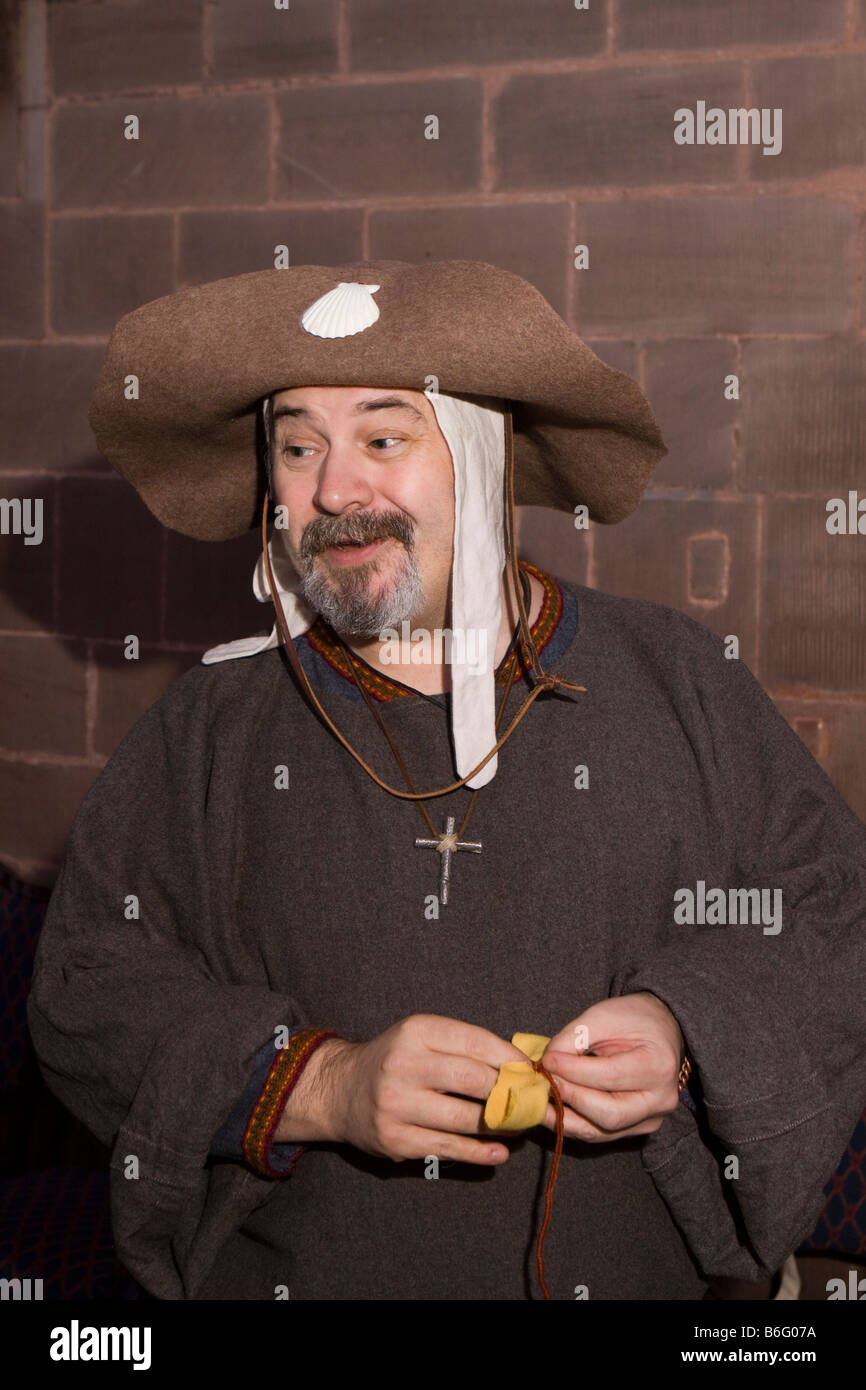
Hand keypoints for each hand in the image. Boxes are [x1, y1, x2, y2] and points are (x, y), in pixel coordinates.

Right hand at [320, 1014, 529, 1164]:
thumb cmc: (396, 1059)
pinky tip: (498, 1152)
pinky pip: (448, 1148)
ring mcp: (397, 1105)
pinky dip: (479, 1152)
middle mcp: (403, 1066)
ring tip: (519, 1125)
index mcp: (416, 1032)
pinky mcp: (396, 1140)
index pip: (476, 1042)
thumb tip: (519, 1065)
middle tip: (531, 1100)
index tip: (531, 1070)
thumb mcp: (422, 1036)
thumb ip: (465, 1046)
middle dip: (510, 1091)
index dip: (510, 1058)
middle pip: (474, 1080)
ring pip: (465, 1119)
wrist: (341, 1090)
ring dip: (501, 1125)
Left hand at [538, 993, 684, 1142]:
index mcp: (658, 1066)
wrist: (659, 1029)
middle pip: (608, 1114)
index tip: (546, 1061)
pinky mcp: (638, 1128)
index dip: (572, 1071)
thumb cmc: (632, 1018)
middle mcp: (660, 1100)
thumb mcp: (602, 1016)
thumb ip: (573, 1039)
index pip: (609, 1077)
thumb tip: (546, 1064)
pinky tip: (553, 1111)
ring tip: (540, 1103)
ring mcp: (651, 1119)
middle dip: (570, 1098)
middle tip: (544, 1082)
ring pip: (601, 1131)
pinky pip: (601, 1133)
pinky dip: (574, 1123)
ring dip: (565, 1119)